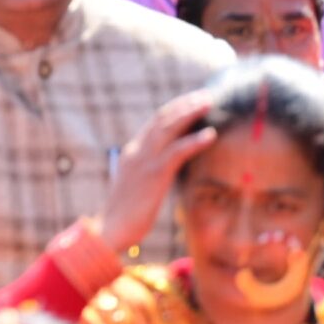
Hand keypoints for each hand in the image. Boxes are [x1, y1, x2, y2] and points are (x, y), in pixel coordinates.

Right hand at [95, 89, 217, 259]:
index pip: (155, 122)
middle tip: (206, 95)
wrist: (112, 229)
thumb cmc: (126, 214)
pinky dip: (195, 141)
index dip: (175, 109)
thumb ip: (149, 172)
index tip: (192, 101)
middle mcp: (137, 150)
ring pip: (169, 127)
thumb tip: (169, 168)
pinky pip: (178, 151)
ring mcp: (144, 160)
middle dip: (184, 104)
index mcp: (133, 152)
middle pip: (162, 118)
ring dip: (191, 113)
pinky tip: (211, 135)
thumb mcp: (138, 186)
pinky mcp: (154, 174)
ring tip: (209, 104)